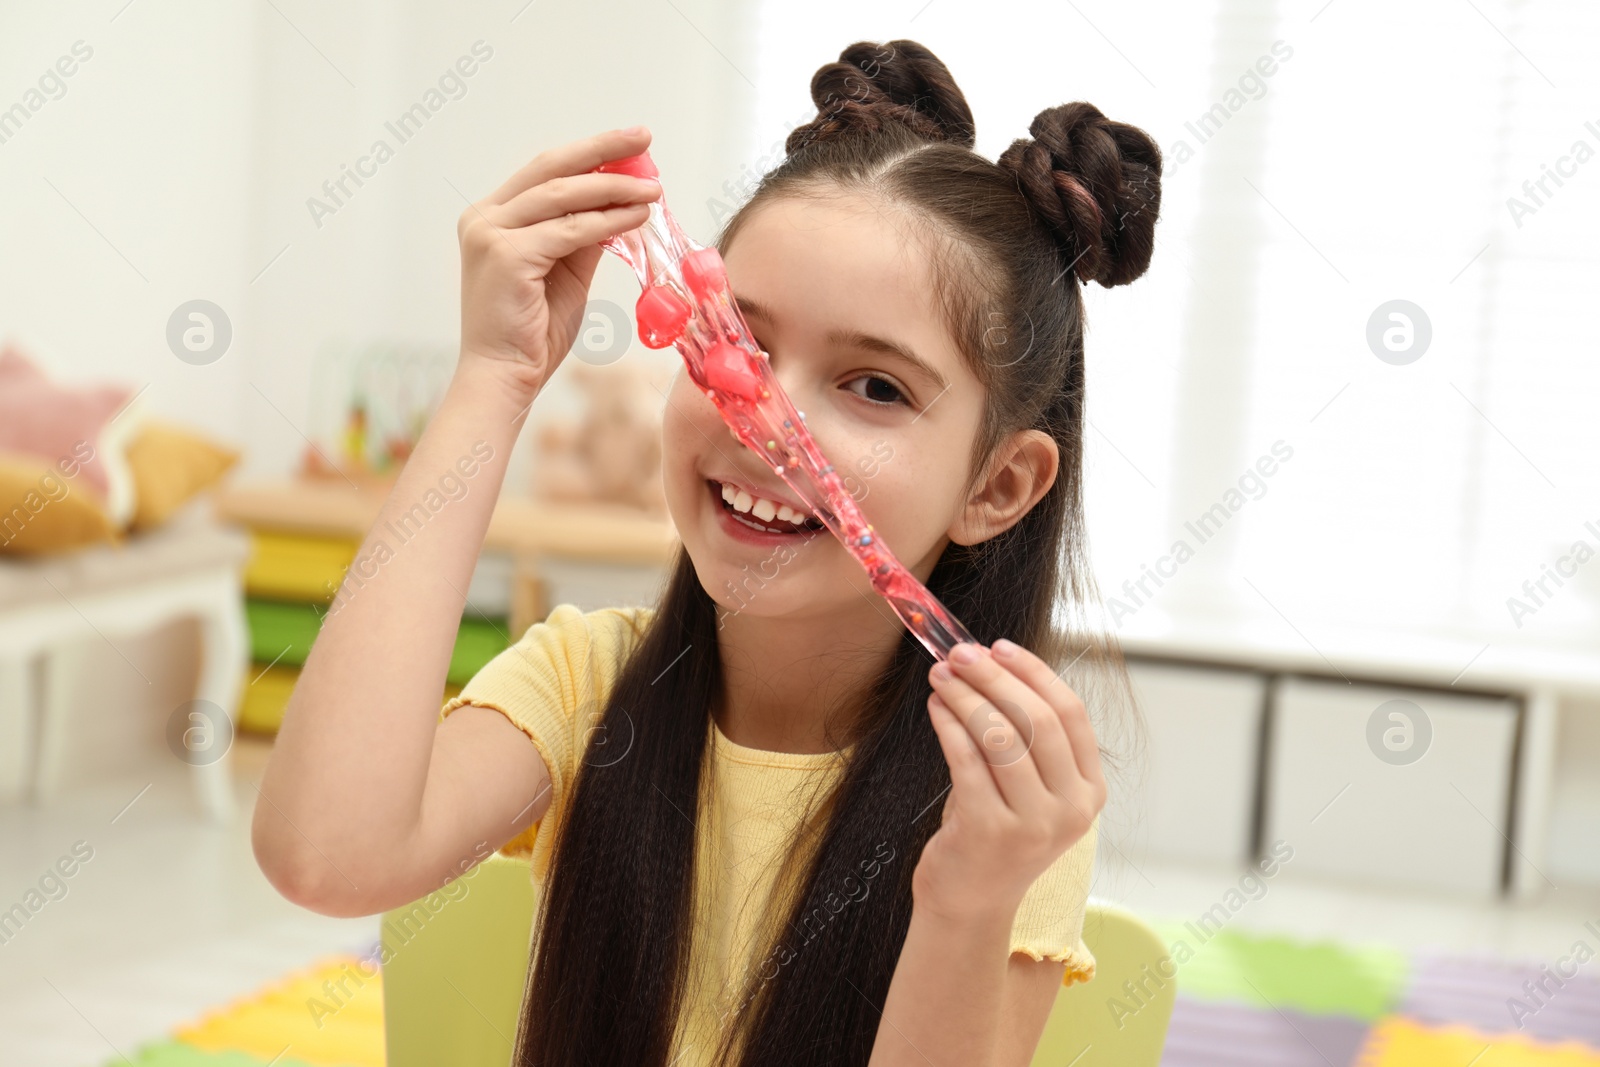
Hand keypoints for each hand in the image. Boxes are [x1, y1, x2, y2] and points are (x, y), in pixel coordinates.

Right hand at [455, 126, 662, 399]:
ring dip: (614, 188)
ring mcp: (491, 234)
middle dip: (602, 150)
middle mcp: (484, 218)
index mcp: (492, 217)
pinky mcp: (508, 256)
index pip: (545, 171)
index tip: (630, 143)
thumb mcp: (565, 273)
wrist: (504, 377)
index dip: (590, 154)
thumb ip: (584, 236)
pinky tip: (637, 217)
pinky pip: (570, 231)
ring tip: (653, 188)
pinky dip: (607, 221)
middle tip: (643, 136)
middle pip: (551, 168)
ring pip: (563, 197)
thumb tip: (620, 204)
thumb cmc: (533, 333)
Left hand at [914, 640, 1106, 922]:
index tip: (999, 647)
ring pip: (1001, 736)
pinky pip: (968, 760)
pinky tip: (936, 708)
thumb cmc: (994, 831)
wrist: (970, 902)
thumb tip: (992, 661)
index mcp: (1090, 792)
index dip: (1034, 673)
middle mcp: (1071, 810)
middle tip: (960, 654)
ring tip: (941, 676)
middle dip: (995, 678)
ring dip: (966, 697)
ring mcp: (1033, 824)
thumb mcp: (1028, 786)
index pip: (1070, 714)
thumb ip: (1026, 736)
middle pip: (1038, 720)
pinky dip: (949, 725)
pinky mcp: (990, 831)